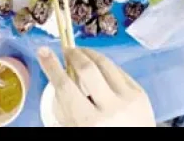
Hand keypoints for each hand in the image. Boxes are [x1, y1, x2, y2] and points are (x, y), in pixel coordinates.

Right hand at [37, 47, 154, 126]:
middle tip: (66, 50)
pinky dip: (105, 65)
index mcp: (89, 122)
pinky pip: (119, 71)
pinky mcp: (140, 94)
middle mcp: (110, 109)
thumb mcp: (76, 128)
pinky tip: (98, 65)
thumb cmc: (100, 133)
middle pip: (87, 69)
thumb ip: (66, 108)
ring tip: (80, 53)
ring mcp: (128, 99)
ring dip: (90, 54)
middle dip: (73, 54)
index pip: (65, 86)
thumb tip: (59, 77)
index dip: (51, 66)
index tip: (43, 51)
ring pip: (105, 64)